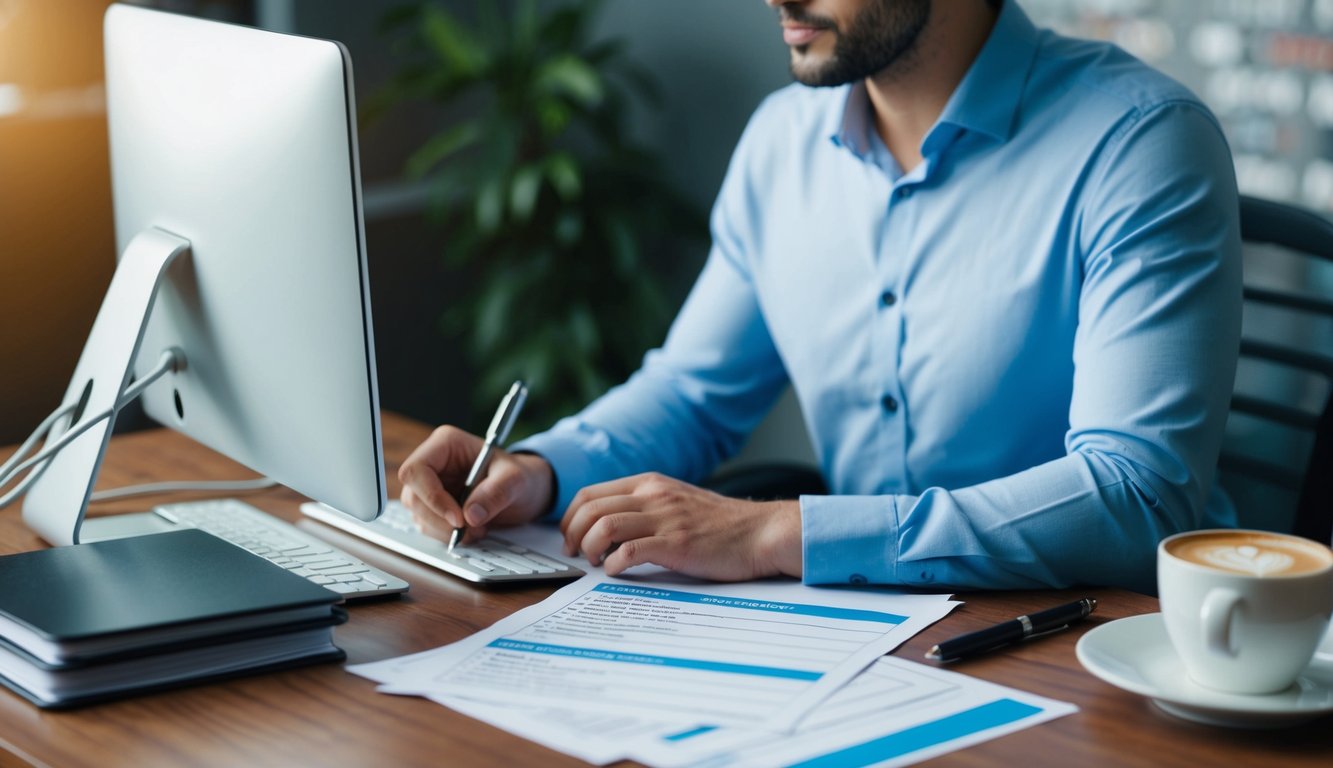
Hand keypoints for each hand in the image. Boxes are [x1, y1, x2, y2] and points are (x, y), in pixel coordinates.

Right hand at [398, 425, 553, 543]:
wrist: (525, 491)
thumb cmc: (520, 475)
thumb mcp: (516, 480)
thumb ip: (497, 492)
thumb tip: (471, 515)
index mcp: (446, 444)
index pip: (416, 470)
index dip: (431, 496)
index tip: (458, 518)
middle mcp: (433, 463)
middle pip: (413, 497)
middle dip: (441, 520)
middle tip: (471, 529)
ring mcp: (430, 486)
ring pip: (418, 515)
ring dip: (445, 531)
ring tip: (478, 529)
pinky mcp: (433, 506)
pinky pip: (428, 526)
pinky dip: (447, 535)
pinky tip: (471, 531)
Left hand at [559, 472, 802, 579]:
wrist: (762, 531)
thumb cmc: (722, 524)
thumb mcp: (678, 501)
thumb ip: (647, 506)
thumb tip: (609, 527)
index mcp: (650, 482)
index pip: (591, 492)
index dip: (570, 517)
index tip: (570, 538)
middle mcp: (654, 495)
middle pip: (591, 507)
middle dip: (573, 534)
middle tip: (576, 555)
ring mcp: (666, 518)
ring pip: (605, 524)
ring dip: (590, 548)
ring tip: (596, 563)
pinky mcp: (678, 544)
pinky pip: (632, 550)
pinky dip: (615, 563)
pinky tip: (617, 572)